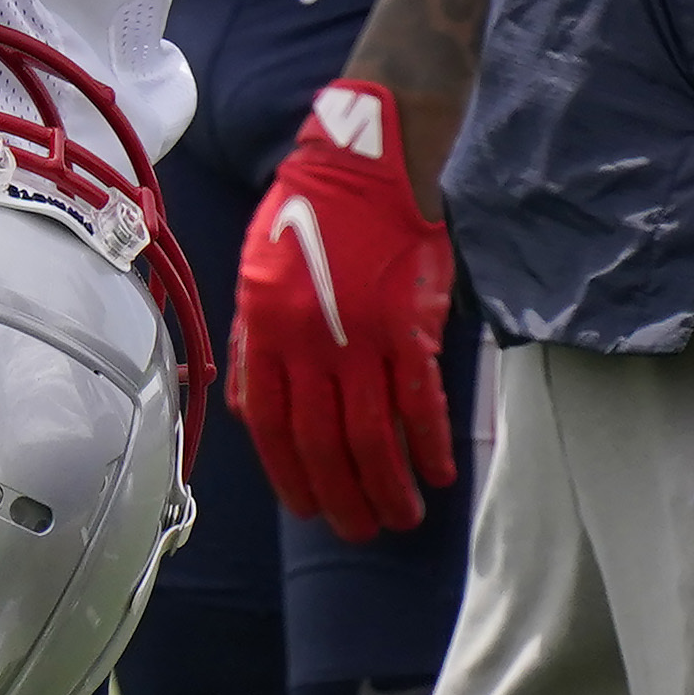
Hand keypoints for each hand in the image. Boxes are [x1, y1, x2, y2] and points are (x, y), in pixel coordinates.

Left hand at [228, 78, 456, 542]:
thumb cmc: (310, 214)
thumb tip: (254, 412)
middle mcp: (307, 341)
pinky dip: (429, 446)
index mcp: (264, 330)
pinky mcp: (410, 327)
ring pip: (372, 437)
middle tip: (363, 531)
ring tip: (403, 517)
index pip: (272, 427)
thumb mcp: (257, 273)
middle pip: (324, 444)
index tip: (310, 511)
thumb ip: (256, 344)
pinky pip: (421, 403)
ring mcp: (360, 336)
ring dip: (389, 487)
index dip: (292, 477)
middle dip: (344, 499)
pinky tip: (439, 474)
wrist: (366, 163)